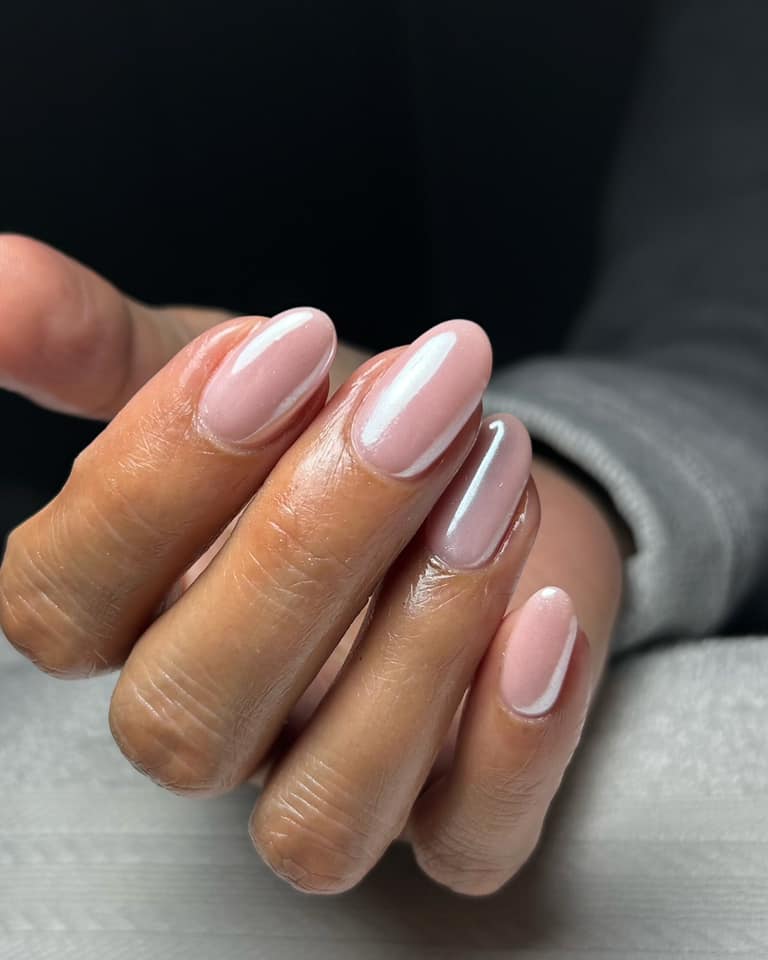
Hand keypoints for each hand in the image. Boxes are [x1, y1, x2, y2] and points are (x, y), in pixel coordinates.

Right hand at [0, 235, 622, 894]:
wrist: (483, 459)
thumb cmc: (341, 423)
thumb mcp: (234, 368)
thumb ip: (112, 346)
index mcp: (136, 617)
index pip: (61, 604)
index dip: (154, 479)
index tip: (283, 346)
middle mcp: (221, 718)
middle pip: (190, 711)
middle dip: (309, 543)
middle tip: (418, 400)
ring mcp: (334, 780)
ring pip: (321, 811)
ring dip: (418, 636)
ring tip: (494, 476)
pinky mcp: (457, 811)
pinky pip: (467, 841)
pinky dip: (514, 742)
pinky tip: (546, 614)